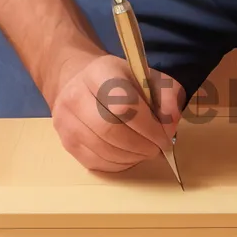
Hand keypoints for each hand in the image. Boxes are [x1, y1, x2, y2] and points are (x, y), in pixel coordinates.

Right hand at [44, 49, 184, 172]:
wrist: (82, 83)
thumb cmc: (122, 82)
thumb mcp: (150, 78)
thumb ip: (168, 95)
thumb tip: (170, 125)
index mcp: (100, 72)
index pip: (124, 104)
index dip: (149, 125)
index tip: (165, 134)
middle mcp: (76, 95)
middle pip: (111, 129)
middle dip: (141, 145)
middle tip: (157, 148)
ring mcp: (66, 121)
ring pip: (103, 149)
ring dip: (132, 157)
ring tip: (146, 151)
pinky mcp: (66, 143)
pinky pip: (96, 162)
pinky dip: (119, 164)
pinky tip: (130, 155)